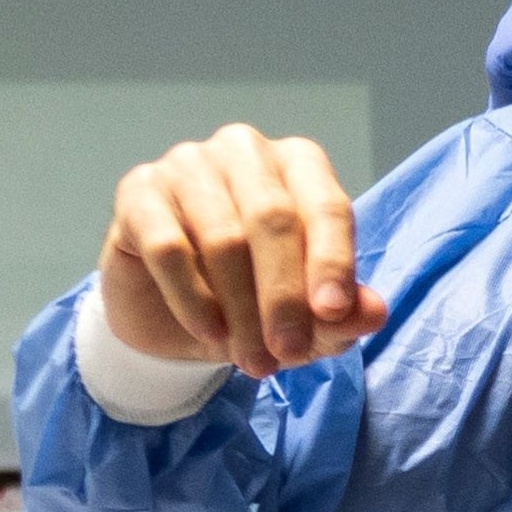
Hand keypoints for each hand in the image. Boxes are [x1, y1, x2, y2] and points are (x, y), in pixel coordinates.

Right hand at [98, 124, 388, 379]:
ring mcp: (187, 164)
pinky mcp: (139, 192)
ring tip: (251, 361)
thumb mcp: (303, 319)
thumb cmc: (250, 302)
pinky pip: (169, 247)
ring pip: (223, 237)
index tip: (333, 314)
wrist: (172, 320)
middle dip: (284, 296)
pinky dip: (193, 300)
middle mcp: (243, 151)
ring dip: (241, 310)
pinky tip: (210, 335)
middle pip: (273, 219)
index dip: (333, 261)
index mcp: (297, 165)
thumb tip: (373, 313)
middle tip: (287, 354)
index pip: (325, 206)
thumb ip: (340, 314)